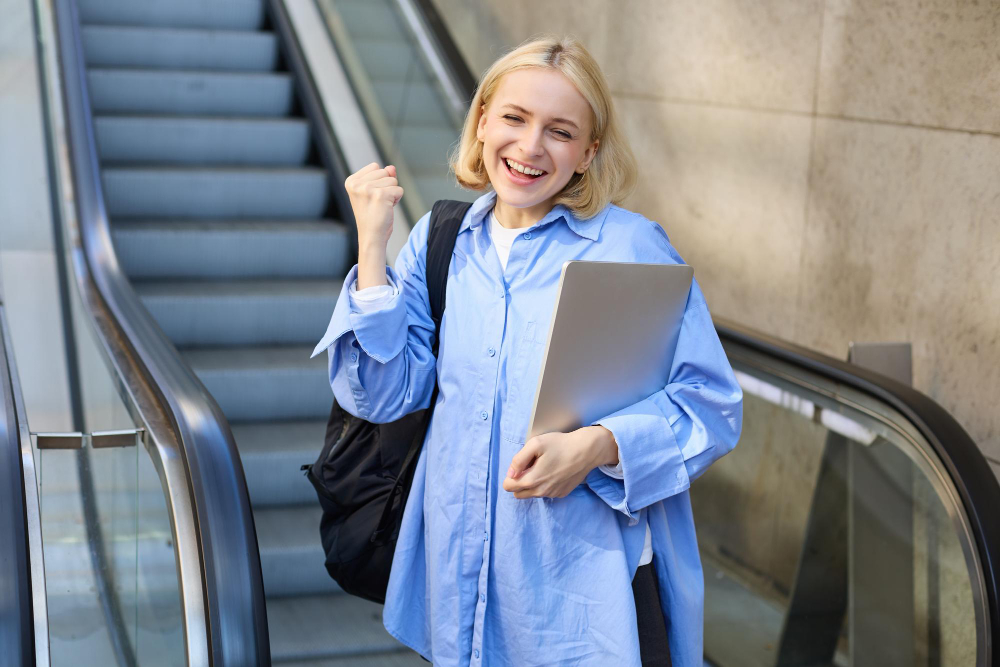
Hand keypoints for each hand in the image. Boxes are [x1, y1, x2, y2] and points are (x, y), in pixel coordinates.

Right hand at [345, 163, 403, 287]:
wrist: (371, 237)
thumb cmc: (372, 216)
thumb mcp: (373, 192)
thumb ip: (382, 176)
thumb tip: (391, 167)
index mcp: (351, 181)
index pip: (375, 166)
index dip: (379, 181)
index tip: (372, 196)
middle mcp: (357, 184)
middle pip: (385, 172)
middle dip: (387, 186)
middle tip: (377, 203)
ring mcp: (368, 189)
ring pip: (393, 180)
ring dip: (392, 194)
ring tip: (381, 206)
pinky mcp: (380, 195)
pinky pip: (399, 190)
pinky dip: (397, 200)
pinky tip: (387, 209)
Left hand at [502, 426, 619, 498]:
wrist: (586, 450)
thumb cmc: (560, 445)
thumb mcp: (535, 444)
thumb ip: (518, 460)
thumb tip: (510, 474)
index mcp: (532, 480)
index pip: (508, 487)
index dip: (510, 475)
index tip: (520, 465)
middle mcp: (541, 491)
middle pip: (518, 494)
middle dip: (519, 482)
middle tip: (529, 466)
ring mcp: (552, 494)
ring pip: (533, 494)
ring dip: (532, 484)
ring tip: (543, 467)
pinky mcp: (562, 493)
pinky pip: (546, 493)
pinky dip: (545, 484)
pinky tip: (554, 471)